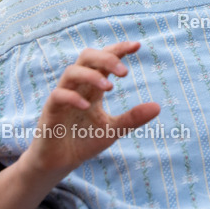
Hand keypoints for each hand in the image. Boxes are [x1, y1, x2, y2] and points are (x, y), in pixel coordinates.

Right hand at [22, 41, 159, 173]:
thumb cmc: (84, 141)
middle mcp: (78, 86)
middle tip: (125, 72)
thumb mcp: (113, 130)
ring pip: (72, 72)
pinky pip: (59, 95)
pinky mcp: (51, 111)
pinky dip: (72, 97)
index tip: (137, 46)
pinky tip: (87, 106)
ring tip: (110, 87)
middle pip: (87, 57)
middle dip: (106, 58)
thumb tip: (158, 106)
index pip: (105, 59)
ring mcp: (62, 96)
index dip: (119, 49)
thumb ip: (132, 118)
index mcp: (92, 87)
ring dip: (91, 75)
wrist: (59, 163)